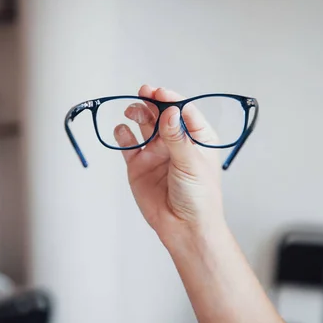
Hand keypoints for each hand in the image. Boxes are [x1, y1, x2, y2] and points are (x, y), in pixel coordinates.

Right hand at [114, 85, 225, 248]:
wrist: (184, 228)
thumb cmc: (199, 198)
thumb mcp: (191, 163)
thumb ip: (177, 137)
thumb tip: (170, 111)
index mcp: (197, 138)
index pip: (183, 110)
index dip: (171, 99)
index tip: (160, 93)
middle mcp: (175, 142)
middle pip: (161, 114)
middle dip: (153, 102)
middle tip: (143, 93)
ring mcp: (156, 153)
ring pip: (144, 125)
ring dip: (138, 114)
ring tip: (133, 111)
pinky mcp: (138, 165)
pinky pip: (128, 144)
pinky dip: (122, 134)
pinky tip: (122, 131)